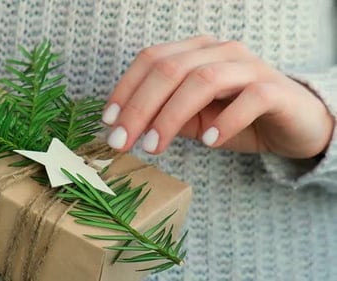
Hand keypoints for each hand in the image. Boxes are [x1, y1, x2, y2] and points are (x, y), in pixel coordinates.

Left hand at [103, 36, 334, 157]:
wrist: (292, 124)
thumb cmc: (235, 118)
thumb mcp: (193, 119)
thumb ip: (165, 116)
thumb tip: (125, 128)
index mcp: (195, 52)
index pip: (151, 59)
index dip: (125, 89)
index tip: (108, 121)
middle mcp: (219, 51)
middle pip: (170, 69)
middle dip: (139, 107)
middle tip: (122, 141)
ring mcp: (248, 66)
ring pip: (202, 80)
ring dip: (172, 116)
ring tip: (154, 146)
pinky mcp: (276, 89)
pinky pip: (249, 98)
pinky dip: (225, 120)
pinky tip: (209, 142)